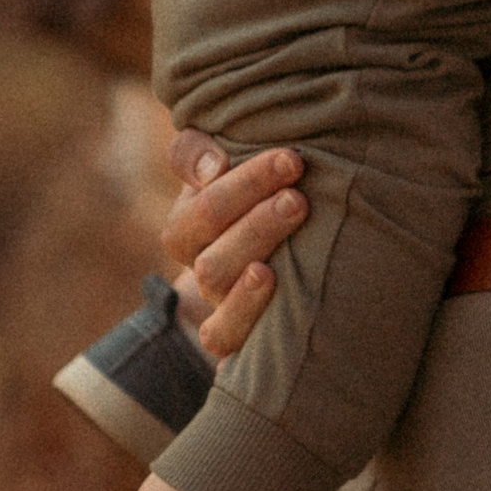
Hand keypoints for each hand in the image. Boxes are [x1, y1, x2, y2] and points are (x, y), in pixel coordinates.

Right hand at [163, 132, 304, 360]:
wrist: (284, 254)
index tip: (291, 159)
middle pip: (210, 246)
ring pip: (216, 283)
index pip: (202, 206)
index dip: (244, 183)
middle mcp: (202, 265)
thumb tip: (212, 166)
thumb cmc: (258, 194)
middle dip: (255, 217)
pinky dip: (243, 311)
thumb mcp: (230, 163)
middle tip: (297, 195)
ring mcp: (219, 304)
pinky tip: (270, 281)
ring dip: (254, 248)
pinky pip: (222, 336)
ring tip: (294, 218)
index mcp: (192, 223)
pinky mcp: (236, 338)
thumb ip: (199, 151)